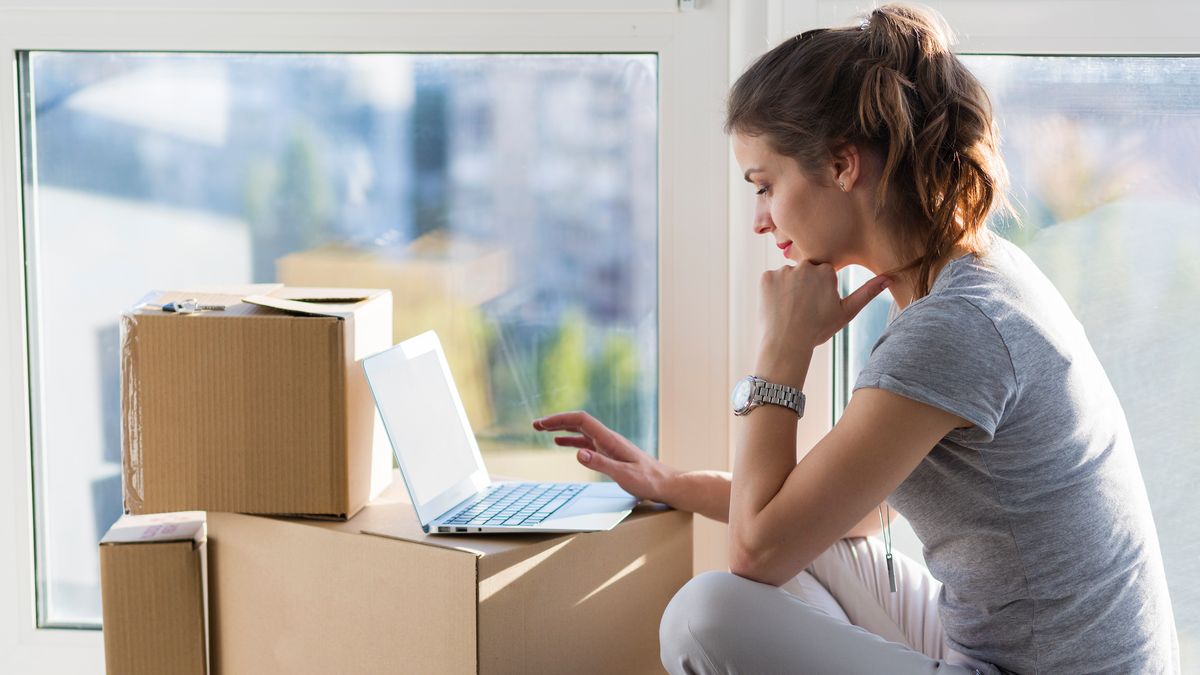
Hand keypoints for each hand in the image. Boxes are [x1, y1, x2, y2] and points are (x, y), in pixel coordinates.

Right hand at [532, 411, 675, 502]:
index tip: (543, 424)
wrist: (666, 484)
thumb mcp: (624, 474)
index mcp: (610, 439)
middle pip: (578, 422)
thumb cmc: (648, 481)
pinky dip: (571, 440)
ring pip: (580, 431)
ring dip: (561, 429)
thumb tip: (577, 453)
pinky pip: (586, 442)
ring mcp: (608, 445)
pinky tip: (561, 443)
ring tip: (543, 430)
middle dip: (556, 421)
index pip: (581, 421)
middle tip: (535, 425)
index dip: (560, 419)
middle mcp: (608, 438)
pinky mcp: (610, 453)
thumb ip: (601, 464)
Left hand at [759, 261, 889, 351]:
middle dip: (804, 286)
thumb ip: (867, 292)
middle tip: (802, 309)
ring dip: (788, 288)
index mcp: (825, 271)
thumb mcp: (846, 312)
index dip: (820, 290)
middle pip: (805, 272)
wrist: (787, 344)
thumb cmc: (818, 329)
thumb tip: (889, 277)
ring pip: (788, 276)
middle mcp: (804, 266)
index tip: (816, 305)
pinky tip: (777, 306)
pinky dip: (773, 291)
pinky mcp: (766, 277)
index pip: (823, 273)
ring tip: (789, 309)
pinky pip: (771, 280)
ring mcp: (783, 271)